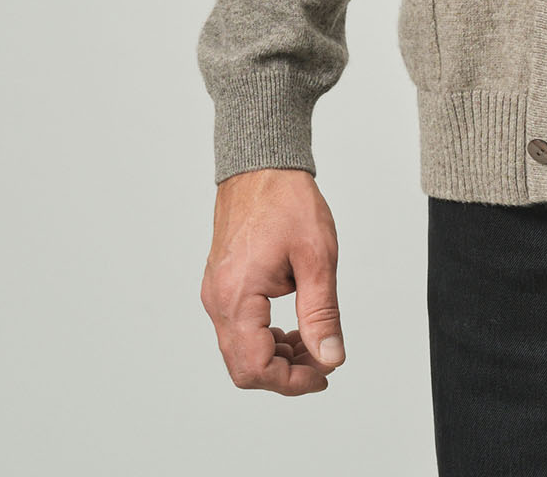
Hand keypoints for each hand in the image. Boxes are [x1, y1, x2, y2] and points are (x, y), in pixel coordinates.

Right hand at [201, 167, 345, 394]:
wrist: (262, 164)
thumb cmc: (286, 200)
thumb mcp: (317, 257)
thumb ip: (322, 313)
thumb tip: (330, 357)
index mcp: (236, 297)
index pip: (257, 367)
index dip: (293, 381)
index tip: (325, 373)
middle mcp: (218, 300)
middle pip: (244, 367)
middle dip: (286, 373)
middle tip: (322, 362)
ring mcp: (216, 293)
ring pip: (240, 350)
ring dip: (277, 356)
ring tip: (313, 341)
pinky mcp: (222, 285)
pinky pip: (238, 329)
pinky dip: (266, 337)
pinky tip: (294, 326)